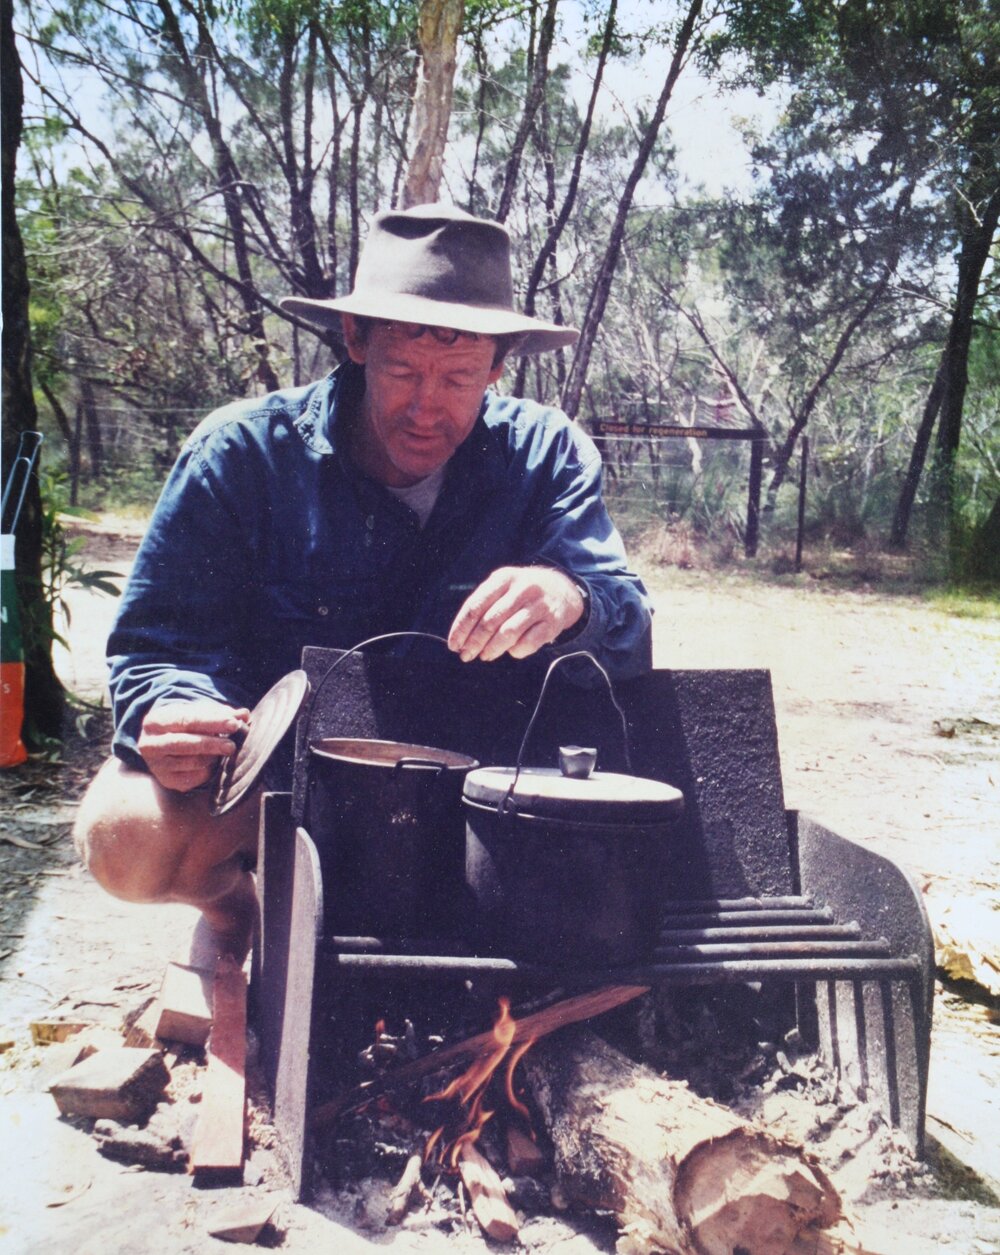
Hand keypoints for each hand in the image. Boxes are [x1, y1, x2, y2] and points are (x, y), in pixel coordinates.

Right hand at [138, 699, 249, 792]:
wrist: (161, 743)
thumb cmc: (184, 725)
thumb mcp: (196, 713)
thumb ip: (220, 713)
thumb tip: (243, 714)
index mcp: (155, 721)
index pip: (186, 720)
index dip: (212, 721)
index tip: (234, 723)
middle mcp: (151, 744)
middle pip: (185, 743)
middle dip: (212, 744)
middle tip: (232, 745)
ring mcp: (157, 765)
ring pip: (192, 762)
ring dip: (213, 756)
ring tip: (224, 748)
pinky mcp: (167, 781)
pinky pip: (194, 777)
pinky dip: (209, 770)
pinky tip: (214, 762)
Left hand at [448, 566, 585, 662]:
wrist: (563, 590)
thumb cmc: (522, 592)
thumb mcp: (503, 586)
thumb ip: (483, 604)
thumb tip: (461, 636)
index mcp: (504, 578)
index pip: (476, 605)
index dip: (462, 628)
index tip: (454, 645)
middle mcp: (522, 589)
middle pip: (490, 621)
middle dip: (474, 642)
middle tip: (466, 655)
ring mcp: (539, 605)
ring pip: (508, 633)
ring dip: (492, 649)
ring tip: (485, 656)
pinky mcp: (553, 622)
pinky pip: (529, 643)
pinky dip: (516, 651)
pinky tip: (512, 651)